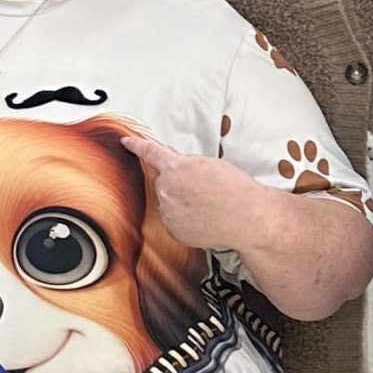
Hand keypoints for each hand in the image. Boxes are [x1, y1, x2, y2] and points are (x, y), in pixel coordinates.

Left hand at [119, 131, 265, 252]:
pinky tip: (205, 218)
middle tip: (202, 188)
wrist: (247, 218)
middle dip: (178, 183)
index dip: (136, 146)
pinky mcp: (173, 230)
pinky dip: (186, 219)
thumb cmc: (234, 189)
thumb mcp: (210, 164)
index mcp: (175, 168)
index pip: (150, 152)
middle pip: (164, 182)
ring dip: (182, 202)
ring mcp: (167, 212)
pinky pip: (174, 220)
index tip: (126, 142)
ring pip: (169, 202)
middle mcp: (166, 190)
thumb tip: (173, 160)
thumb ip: (186, 162)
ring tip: (207, 204)